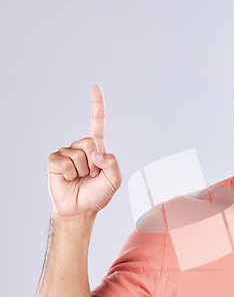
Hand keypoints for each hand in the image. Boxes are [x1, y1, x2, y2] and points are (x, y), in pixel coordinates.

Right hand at [47, 86, 121, 217]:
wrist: (81, 209)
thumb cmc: (97, 194)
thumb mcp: (114, 180)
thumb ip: (112, 163)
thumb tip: (97, 152)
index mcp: (97, 149)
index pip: (97, 123)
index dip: (97, 105)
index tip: (95, 87)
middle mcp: (81, 147)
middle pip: (91, 142)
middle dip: (94, 163)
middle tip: (91, 176)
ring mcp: (67, 153)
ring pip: (79, 154)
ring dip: (83, 171)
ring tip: (80, 179)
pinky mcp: (54, 161)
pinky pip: (65, 162)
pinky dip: (70, 174)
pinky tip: (69, 179)